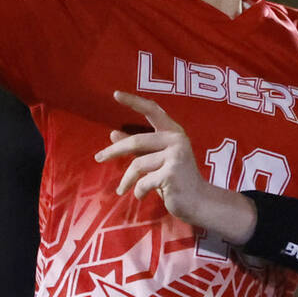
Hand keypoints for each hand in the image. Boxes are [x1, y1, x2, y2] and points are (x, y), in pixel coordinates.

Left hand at [95, 91, 256, 243]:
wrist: (199, 202)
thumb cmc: (176, 180)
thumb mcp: (157, 160)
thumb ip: (139, 147)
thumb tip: (112, 133)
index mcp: (173, 132)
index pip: (152, 110)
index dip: (134, 101)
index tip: (115, 94)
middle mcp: (176, 140)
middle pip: (136, 141)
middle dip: (113, 151)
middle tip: (98, 158)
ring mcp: (175, 156)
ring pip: (138, 165)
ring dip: (126, 180)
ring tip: (121, 190)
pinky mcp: (171, 173)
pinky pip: (144, 181)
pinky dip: (138, 191)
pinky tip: (140, 196)